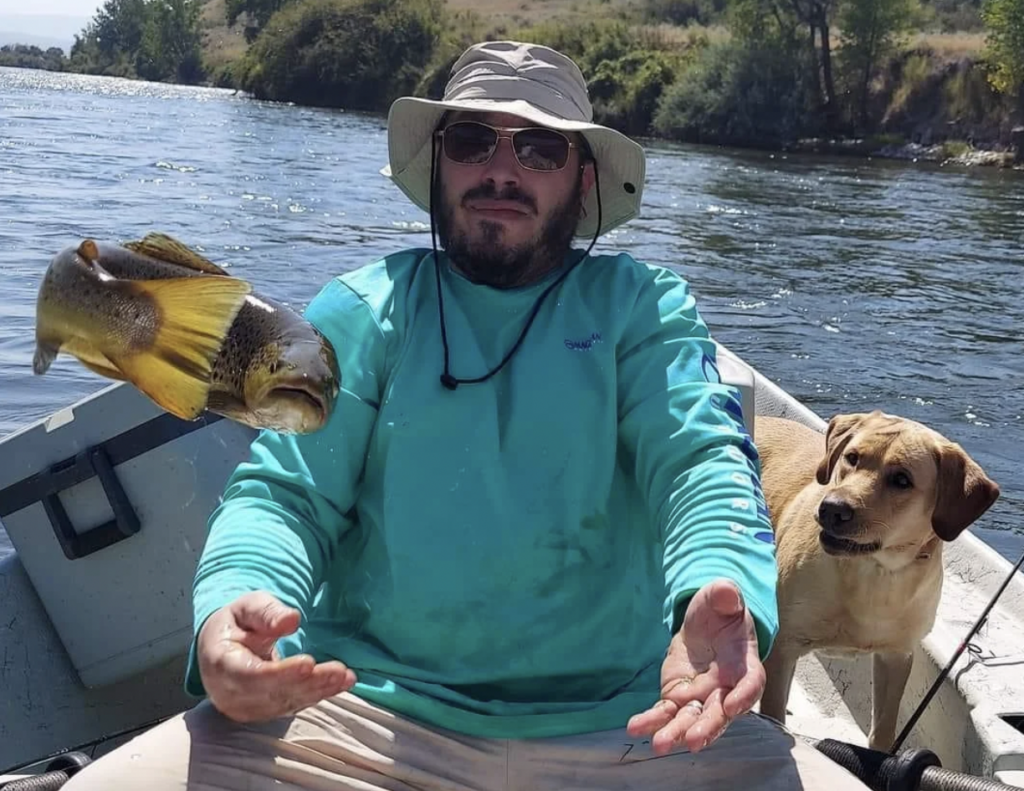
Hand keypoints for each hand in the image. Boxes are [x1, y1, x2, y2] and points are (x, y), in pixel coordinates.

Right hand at [197, 590, 355, 722]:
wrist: (224, 647)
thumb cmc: (237, 623)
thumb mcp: (247, 607)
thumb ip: (266, 612)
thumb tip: (291, 620)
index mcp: (221, 664)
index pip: (250, 676)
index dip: (280, 673)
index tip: (308, 663)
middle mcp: (230, 693)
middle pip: (273, 694)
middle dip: (308, 683)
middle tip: (338, 671)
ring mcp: (247, 707)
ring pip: (286, 703)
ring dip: (318, 691)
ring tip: (345, 677)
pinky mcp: (264, 711)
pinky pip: (293, 705)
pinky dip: (319, 694)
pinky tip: (341, 683)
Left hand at [627, 578, 764, 754]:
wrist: (705, 623)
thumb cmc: (720, 611)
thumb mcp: (722, 597)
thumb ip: (726, 595)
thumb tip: (728, 592)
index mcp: (744, 664)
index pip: (749, 684)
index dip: (744, 697)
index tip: (732, 706)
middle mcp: (725, 688)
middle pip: (719, 713)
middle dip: (707, 727)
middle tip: (693, 741)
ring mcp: (701, 696)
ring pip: (691, 719)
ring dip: (676, 732)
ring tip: (660, 744)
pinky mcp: (677, 696)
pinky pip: (664, 711)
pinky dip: (651, 721)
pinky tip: (635, 728)